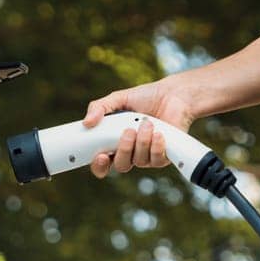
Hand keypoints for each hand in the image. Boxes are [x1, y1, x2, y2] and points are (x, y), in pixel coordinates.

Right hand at [81, 80, 196, 178]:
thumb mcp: (119, 98)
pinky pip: (157, 160)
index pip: (102, 164)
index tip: (100, 156)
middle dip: (124, 149)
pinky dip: (156, 146)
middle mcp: (131, 153)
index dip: (99, 166)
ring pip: (140, 161)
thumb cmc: (145, 97)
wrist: (173, 94)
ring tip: (147, 123)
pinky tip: (158, 133)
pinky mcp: (164, 156)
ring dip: (142, 142)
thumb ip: (100, 107)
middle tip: (128, 131)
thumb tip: (86, 123)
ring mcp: (148, 156)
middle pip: (121, 166)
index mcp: (115, 143)